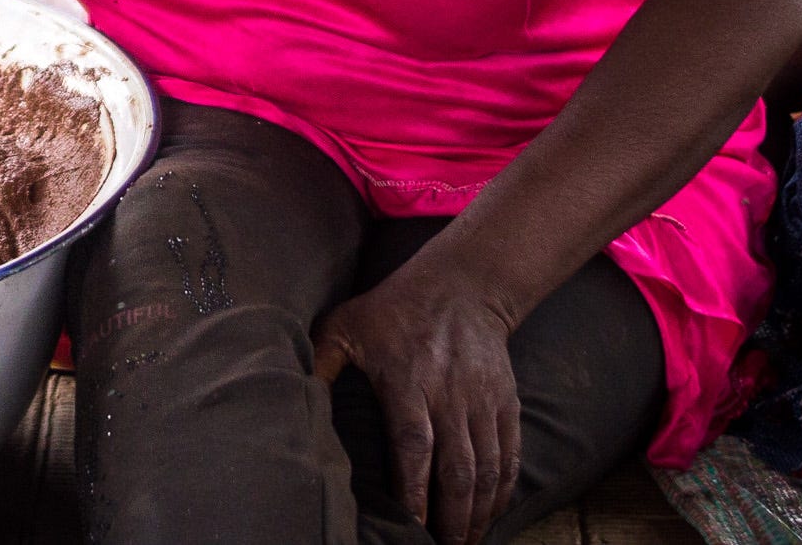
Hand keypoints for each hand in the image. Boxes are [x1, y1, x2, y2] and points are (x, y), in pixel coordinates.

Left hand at [312, 264, 521, 544]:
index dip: (413, 490)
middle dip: (452, 518)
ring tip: (466, 543)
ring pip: (488, 468)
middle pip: (457, 469)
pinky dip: (504, 490)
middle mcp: (450, 396)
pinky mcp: (506, 402)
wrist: (463, 284)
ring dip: (479, 513)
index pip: (413, 446)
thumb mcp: (346, 324)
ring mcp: (483, 401)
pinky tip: (492, 515)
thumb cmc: (393, 308)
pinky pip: (510, 454)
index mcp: (408, 380)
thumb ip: (320, 361)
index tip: (409, 525)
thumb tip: (291, 395)